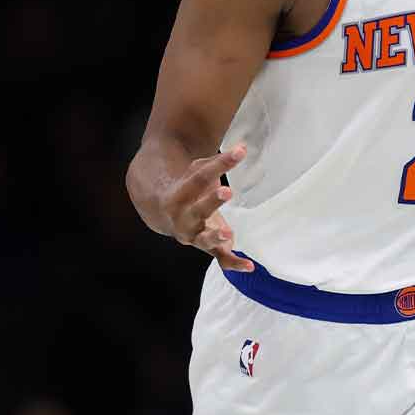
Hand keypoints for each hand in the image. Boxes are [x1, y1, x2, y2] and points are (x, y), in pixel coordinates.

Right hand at [162, 143, 254, 271]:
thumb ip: (217, 162)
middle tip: (226, 190)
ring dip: (216, 237)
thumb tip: (242, 147)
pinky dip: (234, 264)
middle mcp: (183, 218)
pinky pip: (220, 259)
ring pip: (204, 239)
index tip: (239, 152)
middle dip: (211, 201)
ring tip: (228, 234)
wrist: (164, 211)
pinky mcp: (207, 247)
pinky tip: (249, 266)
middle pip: (198, 210)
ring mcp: (194, 236)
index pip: (200, 178)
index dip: (220, 164)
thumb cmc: (187, 187)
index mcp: (179, 194)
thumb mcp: (196, 171)